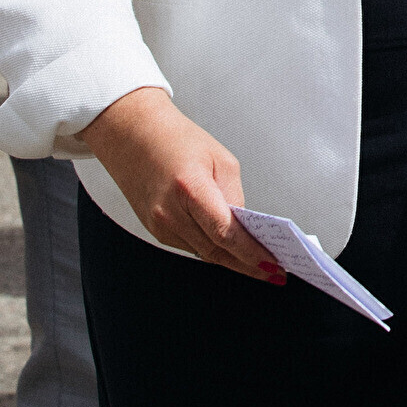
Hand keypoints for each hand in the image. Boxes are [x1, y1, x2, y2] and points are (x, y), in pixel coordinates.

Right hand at [76, 86, 284, 284]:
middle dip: (247, 265)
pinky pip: (191, 246)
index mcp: (189, 188)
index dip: (251, 253)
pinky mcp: (155, 230)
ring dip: (231, 259)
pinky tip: (230, 248)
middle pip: (216, 251)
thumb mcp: (220, 159)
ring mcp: (159, 225)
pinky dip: (212, 248)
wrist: (133, 136)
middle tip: (273, 271)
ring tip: (259, 262)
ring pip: (204, 253)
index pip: (225, 233)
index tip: (272, 263)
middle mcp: (170, 212)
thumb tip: (246, 227)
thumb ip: (234, 196)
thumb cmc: (175, 140)